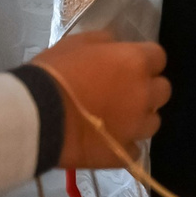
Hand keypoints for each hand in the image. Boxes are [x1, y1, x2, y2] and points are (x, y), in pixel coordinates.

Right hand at [31, 29, 170, 172]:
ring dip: (138, 119)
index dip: (143, 62)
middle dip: (146, 90)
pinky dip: (123, 145)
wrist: (34, 116)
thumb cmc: (53, 74)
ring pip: (152, 122)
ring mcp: (135, 126)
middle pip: (161, 91)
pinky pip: (133, 149)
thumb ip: (106, 42)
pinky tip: (106, 142)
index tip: (126, 67)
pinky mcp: (121, 153)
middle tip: (122, 94)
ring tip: (114, 121)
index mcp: (136, 62)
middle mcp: (144, 93)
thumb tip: (116, 46)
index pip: (158, 58)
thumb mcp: (78, 43)